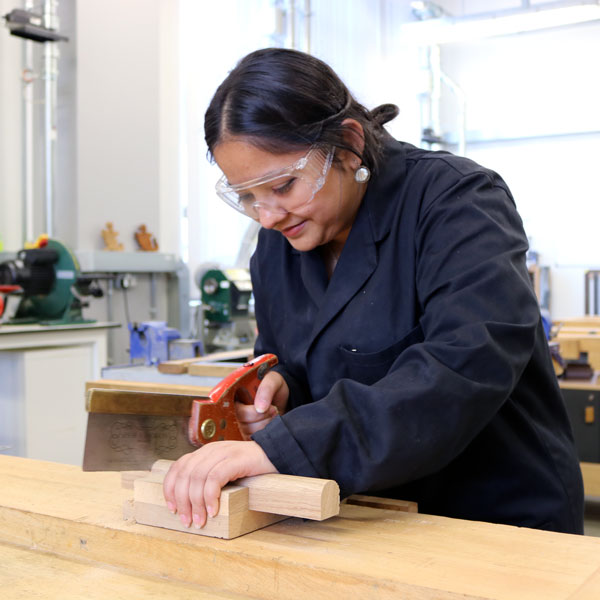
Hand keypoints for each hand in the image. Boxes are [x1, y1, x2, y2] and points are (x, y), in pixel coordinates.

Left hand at [162, 441, 277, 528]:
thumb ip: (208, 479)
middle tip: (187, 521)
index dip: (170, 489)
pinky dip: (211, 496)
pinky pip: (215, 478)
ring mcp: (223, 452)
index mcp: (204, 452)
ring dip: (196, 503)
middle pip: (185, 475)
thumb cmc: (250, 468)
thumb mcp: (224, 471)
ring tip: (200, 521)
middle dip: (182, 501)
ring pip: (197, 478)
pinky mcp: (236, 459)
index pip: (178, 468)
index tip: (172, 509)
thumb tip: (189, 504)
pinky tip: (214, 510)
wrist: (277, 454)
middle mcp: (210, 450)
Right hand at [235, 370, 288, 438]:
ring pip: (251, 434)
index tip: (269, 407)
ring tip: (274, 416)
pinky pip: (255, 440)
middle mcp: (238, 413)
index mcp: (238, 399)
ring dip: (266, 426)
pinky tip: (273, 424)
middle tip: (275, 410)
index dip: (254, 413)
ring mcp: (245, 425)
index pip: (239, 413)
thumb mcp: (273, 381)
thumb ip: (265, 390)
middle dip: (263, 419)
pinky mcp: (252, 434)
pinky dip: (267, 434)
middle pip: (244, 426)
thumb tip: (260, 408)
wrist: (287, 397)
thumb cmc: (276, 387)